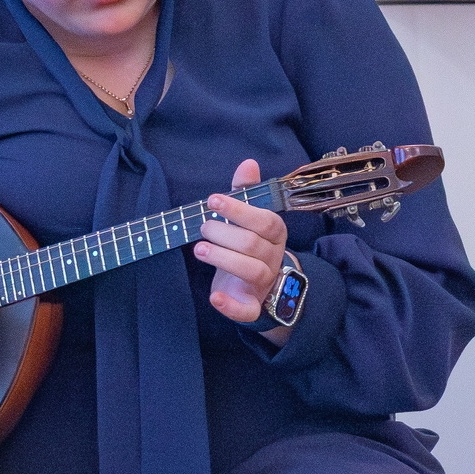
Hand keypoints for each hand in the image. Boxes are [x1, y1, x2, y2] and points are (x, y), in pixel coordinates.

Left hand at [193, 158, 287, 323]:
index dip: (239, 210)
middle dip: (224, 233)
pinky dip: (230, 305)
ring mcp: (264, 283)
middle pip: (253, 244)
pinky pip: (246, 310)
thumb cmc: (248, 244)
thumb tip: (248, 163)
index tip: (212, 200)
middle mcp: (273, 258)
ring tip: (199, 249)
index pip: (265, 220)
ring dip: (223, 259)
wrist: (258, 284)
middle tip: (202, 228)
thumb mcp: (247, 217)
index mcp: (275, 234)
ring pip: (251, 271)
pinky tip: (213, 297)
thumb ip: (246, 192)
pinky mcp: (252, 306)